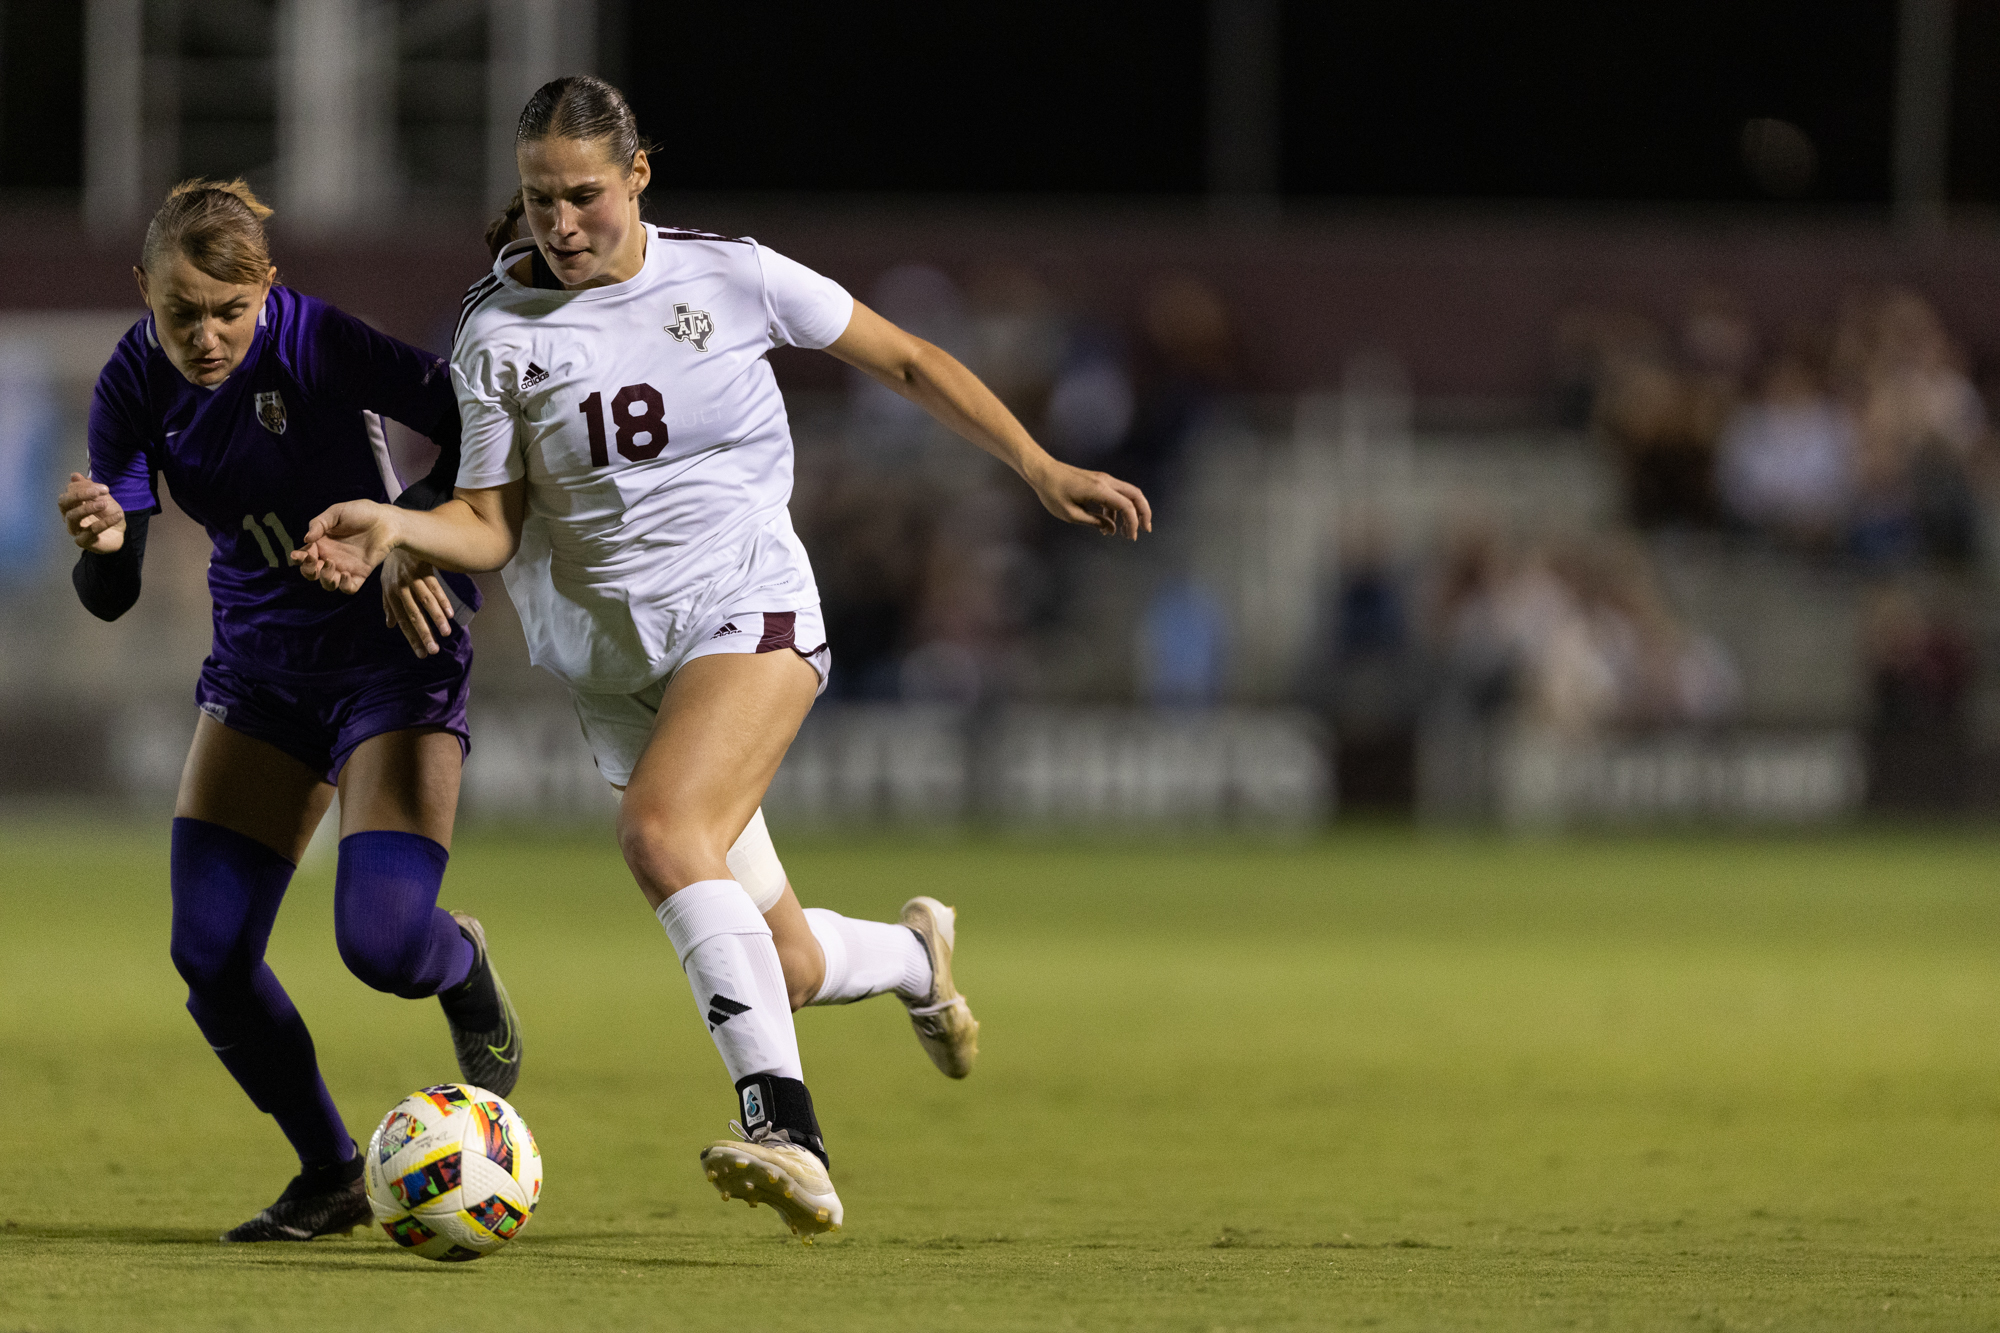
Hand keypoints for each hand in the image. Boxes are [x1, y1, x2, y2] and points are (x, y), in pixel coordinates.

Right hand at [57, 473, 126, 552]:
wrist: (119, 533)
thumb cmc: (107, 514)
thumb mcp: (103, 498)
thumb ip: (90, 488)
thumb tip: (74, 475)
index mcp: (72, 503)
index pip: (69, 491)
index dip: (85, 487)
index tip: (104, 488)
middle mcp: (69, 515)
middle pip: (63, 502)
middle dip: (79, 494)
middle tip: (97, 492)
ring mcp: (74, 529)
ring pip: (72, 516)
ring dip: (88, 508)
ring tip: (104, 504)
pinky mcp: (83, 541)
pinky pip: (91, 531)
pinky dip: (105, 522)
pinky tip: (118, 516)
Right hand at [291, 499, 395, 593]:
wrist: (387, 520)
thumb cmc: (361, 512)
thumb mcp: (336, 513)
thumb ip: (319, 523)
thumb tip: (306, 539)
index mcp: (321, 544)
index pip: (304, 557)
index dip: (298, 559)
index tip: (300, 555)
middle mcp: (330, 558)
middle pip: (312, 573)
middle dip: (308, 571)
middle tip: (314, 560)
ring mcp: (345, 567)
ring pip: (328, 583)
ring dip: (325, 578)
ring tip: (331, 564)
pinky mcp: (361, 573)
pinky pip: (349, 588)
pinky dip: (344, 586)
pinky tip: (346, 574)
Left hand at [380, 548, 455, 656]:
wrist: (395, 534)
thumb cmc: (392, 563)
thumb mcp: (386, 583)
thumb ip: (388, 605)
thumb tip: (390, 625)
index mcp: (391, 594)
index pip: (403, 621)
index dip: (412, 638)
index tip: (422, 653)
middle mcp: (400, 588)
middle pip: (414, 614)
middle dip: (424, 633)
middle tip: (433, 651)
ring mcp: (412, 578)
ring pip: (426, 601)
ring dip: (436, 618)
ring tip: (446, 633)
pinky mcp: (423, 568)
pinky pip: (434, 586)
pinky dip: (442, 600)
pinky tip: (450, 613)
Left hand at [1024, 459, 1152, 539]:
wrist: (1042, 471)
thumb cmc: (1052, 492)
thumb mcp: (1071, 514)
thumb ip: (1094, 521)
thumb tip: (1111, 529)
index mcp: (1100, 489)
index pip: (1127, 506)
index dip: (1133, 523)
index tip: (1131, 537)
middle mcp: (1106, 481)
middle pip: (1136, 495)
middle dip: (1144, 513)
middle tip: (1144, 530)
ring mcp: (1103, 479)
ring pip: (1128, 493)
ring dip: (1131, 511)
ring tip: (1125, 532)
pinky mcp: (1099, 480)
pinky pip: (1116, 493)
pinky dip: (1118, 508)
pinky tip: (1109, 523)